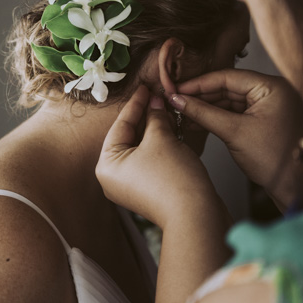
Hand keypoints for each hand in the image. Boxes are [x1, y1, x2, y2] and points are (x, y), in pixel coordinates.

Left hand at [96, 85, 225, 229]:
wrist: (196, 216)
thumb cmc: (173, 180)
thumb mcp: (161, 139)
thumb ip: (155, 117)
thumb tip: (154, 101)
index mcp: (106, 165)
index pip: (120, 125)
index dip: (136, 103)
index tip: (145, 87)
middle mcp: (113, 178)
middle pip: (129, 136)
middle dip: (146, 116)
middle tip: (158, 96)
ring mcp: (131, 186)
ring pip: (142, 148)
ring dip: (156, 129)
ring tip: (167, 109)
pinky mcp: (149, 190)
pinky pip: (151, 160)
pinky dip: (161, 145)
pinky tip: (172, 129)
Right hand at [170, 69, 302, 209]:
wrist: (295, 187)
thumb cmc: (274, 159)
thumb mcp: (234, 132)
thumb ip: (203, 113)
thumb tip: (177, 100)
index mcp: (272, 87)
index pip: (227, 76)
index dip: (198, 84)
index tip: (176, 89)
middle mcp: (272, 91)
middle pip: (227, 87)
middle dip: (200, 96)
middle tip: (175, 102)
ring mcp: (268, 105)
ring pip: (228, 100)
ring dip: (205, 108)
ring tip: (182, 115)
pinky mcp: (262, 118)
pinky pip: (234, 111)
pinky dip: (215, 117)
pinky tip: (196, 122)